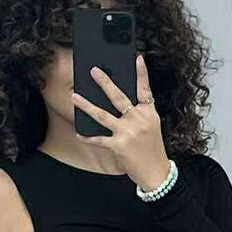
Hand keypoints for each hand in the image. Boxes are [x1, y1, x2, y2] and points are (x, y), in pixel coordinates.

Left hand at [71, 54, 172, 192]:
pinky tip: (79, 133)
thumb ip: (140, 112)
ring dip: (86, 105)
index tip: (137, 58)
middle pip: (118, 97)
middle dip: (105, 82)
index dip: (141, 73)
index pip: (145, 89)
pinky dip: (88, 137)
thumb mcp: (152, 126)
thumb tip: (123, 102)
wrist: (156, 172)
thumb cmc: (152, 149)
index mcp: (148, 113)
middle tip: (93, 70)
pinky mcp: (118, 146)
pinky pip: (99, 139)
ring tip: (75, 96)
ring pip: (103, 115)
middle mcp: (138, 120)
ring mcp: (127, 133)